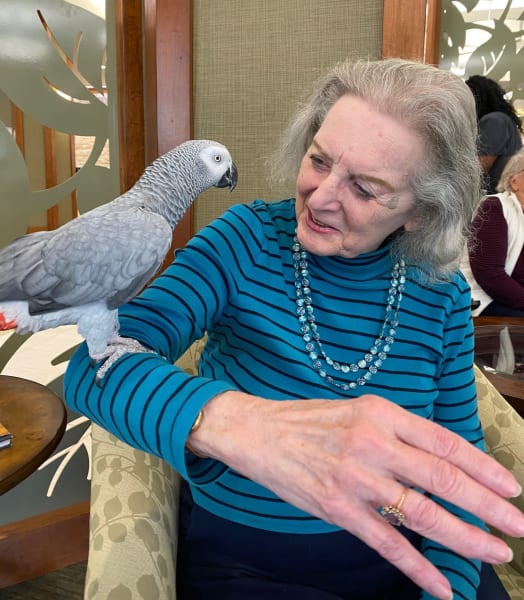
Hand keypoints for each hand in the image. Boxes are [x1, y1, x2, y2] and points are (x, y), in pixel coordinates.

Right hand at [189, 391, 523, 599]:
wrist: (258, 433)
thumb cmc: (309, 421)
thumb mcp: (357, 411)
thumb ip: (396, 431)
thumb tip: (440, 459)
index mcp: (380, 414)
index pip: (443, 442)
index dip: (482, 466)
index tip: (509, 486)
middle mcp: (372, 444)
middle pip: (441, 478)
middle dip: (487, 505)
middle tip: (518, 525)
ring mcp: (355, 479)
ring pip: (421, 513)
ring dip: (464, 537)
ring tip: (494, 552)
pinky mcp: (338, 509)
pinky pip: (386, 543)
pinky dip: (418, 566)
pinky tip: (441, 586)